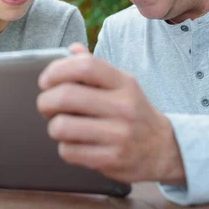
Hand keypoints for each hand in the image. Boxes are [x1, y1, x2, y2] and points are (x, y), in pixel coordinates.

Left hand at [37, 45, 185, 184]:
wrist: (163, 149)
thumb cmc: (132, 112)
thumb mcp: (120, 85)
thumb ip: (95, 66)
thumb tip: (72, 49)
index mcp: (123, 83)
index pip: (85, 66)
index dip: (57, 70)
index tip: (46, 81)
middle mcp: (123, 106)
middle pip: (66, 96)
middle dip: (45, 101)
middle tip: (46, 106)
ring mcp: (119, 135)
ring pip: (62, 126)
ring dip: (54, 126)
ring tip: (62, 126)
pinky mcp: (112, 159)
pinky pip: (69, 151)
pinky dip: (65, 147)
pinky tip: (76, 144)